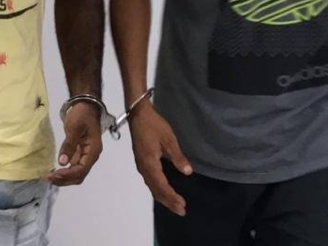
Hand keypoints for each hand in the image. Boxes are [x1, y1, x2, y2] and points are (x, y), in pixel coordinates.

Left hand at [45, 101, 103, 185]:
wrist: (86, 105)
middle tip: (48, 178)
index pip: (81, 170)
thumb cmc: (81, 115)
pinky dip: (64, 172)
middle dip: (64, 179)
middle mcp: (91, 156)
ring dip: (63, 178)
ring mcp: (86, 155)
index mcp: (93, 150)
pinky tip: (54, 171)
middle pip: (79, 175)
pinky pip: (73, 167)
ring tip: (48, 177)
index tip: (53, 174)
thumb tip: (62, 163)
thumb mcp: (74, 127)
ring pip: (76, 173)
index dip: (67, 175)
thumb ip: (69, 145)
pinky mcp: (80, 153)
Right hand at [128, 100, 192, 216]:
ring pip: (152, 187)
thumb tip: (188, 172)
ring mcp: (141, 166)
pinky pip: (150, 181)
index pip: (162, 186)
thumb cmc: (154, 126)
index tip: (182, 205)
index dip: (172, 197)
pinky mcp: (142, 162)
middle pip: (156, 190)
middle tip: (181, 211)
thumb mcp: (169, 139)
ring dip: (163, 197)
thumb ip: (177, 157)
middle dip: (168, 202)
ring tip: (175, 205)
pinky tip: (164, 191)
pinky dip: (158, 189)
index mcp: (149, 163)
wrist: (138, 115)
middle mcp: (143, 168)